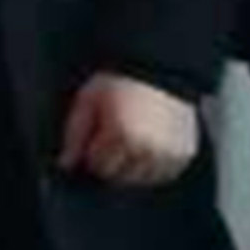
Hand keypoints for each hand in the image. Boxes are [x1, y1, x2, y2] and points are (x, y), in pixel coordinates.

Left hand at [56, 71, 201, 186]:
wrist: (157, 70)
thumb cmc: (120, 82)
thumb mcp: (89, 100)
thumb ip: (74, 134)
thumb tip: (65, 164)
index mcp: (122, 135)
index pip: (100, 167)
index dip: (94, 153)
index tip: (97, 139)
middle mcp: (147, 148)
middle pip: (120, 177)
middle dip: (112, 161)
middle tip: (115, 137)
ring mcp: (168, 154)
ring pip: (142, 180)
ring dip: (133, 166)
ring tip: (132, 140)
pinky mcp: (183, 155)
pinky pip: (164, 175)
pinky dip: (154, 166)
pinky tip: (149, 146)